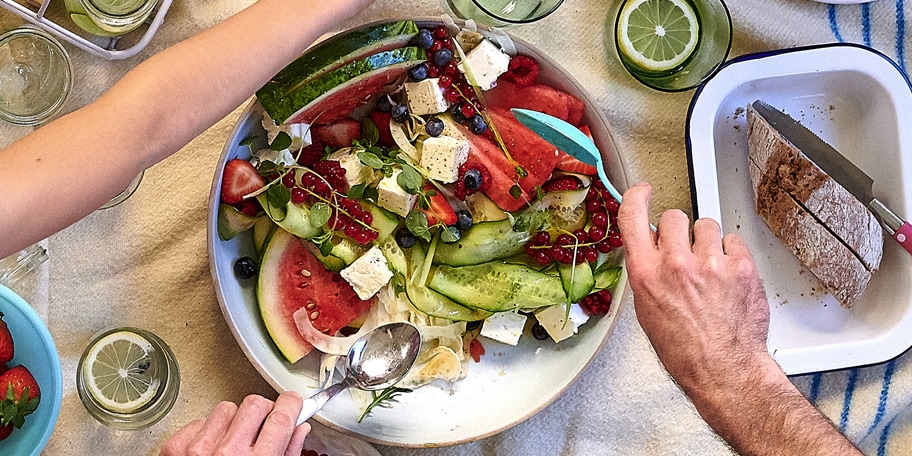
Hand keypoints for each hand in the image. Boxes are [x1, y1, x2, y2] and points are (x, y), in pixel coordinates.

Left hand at [161, 392, 309, 455]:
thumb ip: (286, 453)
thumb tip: (298, 430)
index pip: (281, 417)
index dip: (291, 404)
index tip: (293, 403)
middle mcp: (227, 454)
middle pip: (255, 405)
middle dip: (264, 412)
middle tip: (263, 425)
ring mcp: (199, 449)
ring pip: (226, 408)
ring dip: (234, 421)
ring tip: (233, 441)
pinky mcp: (176, 448)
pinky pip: (199, 421)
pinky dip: (208, 431)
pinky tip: (212, 448)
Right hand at [616, 182, 772, 391]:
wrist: (723, 369)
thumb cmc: (684, 349)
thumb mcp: (647, 311)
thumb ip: (648, 273)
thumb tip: (653, 251)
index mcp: (646, 274)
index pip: (633, 217)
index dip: (636, 197)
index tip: (643, 190)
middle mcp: (676, 264)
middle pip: (675, 216)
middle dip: (680, 230)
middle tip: (686, 252)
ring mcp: (711, 264)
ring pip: (707, 225)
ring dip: (708, 242)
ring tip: (711, 269)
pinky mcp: (741, 267)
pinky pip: (734, 241)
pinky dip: (732, 255)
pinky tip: (728, 276)